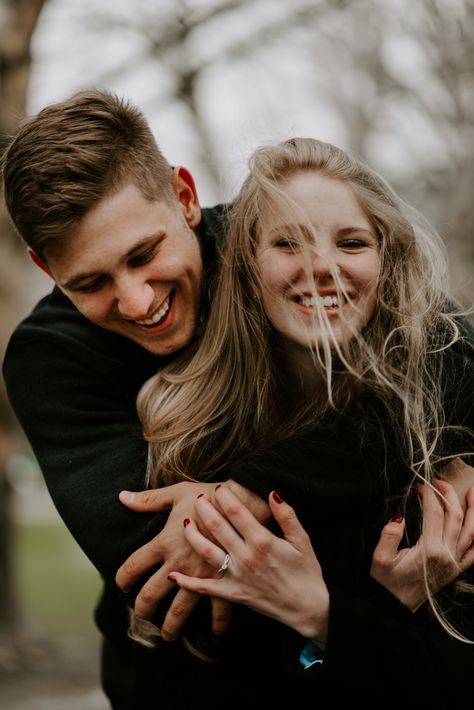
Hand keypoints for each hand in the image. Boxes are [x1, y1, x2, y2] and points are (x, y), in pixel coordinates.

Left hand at [116, 480, 270, 640]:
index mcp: (164, 542)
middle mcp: (178, 563)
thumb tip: (122, 496)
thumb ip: (149, 500)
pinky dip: (216, 625)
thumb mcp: (178, 493)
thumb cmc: (209, 495)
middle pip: (149, 596)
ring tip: (168, 634)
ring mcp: (201, 575)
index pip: (132, 567)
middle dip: (143, 610)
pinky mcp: (224, 581)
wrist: (244, 502)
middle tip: (143, 616)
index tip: (122, 585)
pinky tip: (214, 632)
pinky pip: (218, 611)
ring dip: (171, 626)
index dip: (122, 579)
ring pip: (178, 611)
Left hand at [168, 486, 329, 648]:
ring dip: (193, 537)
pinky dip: (189, 583)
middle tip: (198, 498)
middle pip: (218, 527)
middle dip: (205, 510)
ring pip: (207, 553)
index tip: (218, 487)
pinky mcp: (233, 594)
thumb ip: (286, 515)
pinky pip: (206, 588)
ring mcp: (237, 576)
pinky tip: (174, 576)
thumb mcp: (302, 539)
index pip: (237, 512)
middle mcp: (246, 557)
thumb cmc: (307, 572)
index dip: (225, 497)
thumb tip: (272, 492)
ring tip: (185, 523)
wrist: (307, 608)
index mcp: (262, 540)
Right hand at [370, 479, 473, 610]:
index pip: (434, 513)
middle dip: (449, 495)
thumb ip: (389, 536)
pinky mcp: (455, 571)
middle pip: (455, 517)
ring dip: (473, 511)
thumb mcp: (380, 559)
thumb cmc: (385, 584)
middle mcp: (446, 557)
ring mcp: (454, 564)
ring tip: (472, 493)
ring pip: (472, 533)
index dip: (428, 494)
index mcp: (429, 551)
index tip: (420, 484)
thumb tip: (398, 517)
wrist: (394, 609)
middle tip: (440, 482)